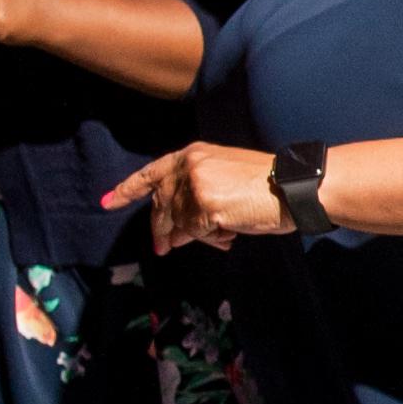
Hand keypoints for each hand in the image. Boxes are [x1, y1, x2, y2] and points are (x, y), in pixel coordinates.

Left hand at [101, 143, 287, 249]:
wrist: (294, 188)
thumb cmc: (267, 186)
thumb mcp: (223, 180)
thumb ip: (194, 196)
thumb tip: (172, 232)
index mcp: (193, 154)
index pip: (152, 173)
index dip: (127, 189)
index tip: (107, 202)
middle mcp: (190, 166)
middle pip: (161, 205)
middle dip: (160, 229)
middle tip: (162, 249)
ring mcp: (196, 185)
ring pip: (178, 223)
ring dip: (197, 236)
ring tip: (222, 235)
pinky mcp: (206, 207)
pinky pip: (195, 234)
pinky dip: (211, 239)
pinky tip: (229, 235)